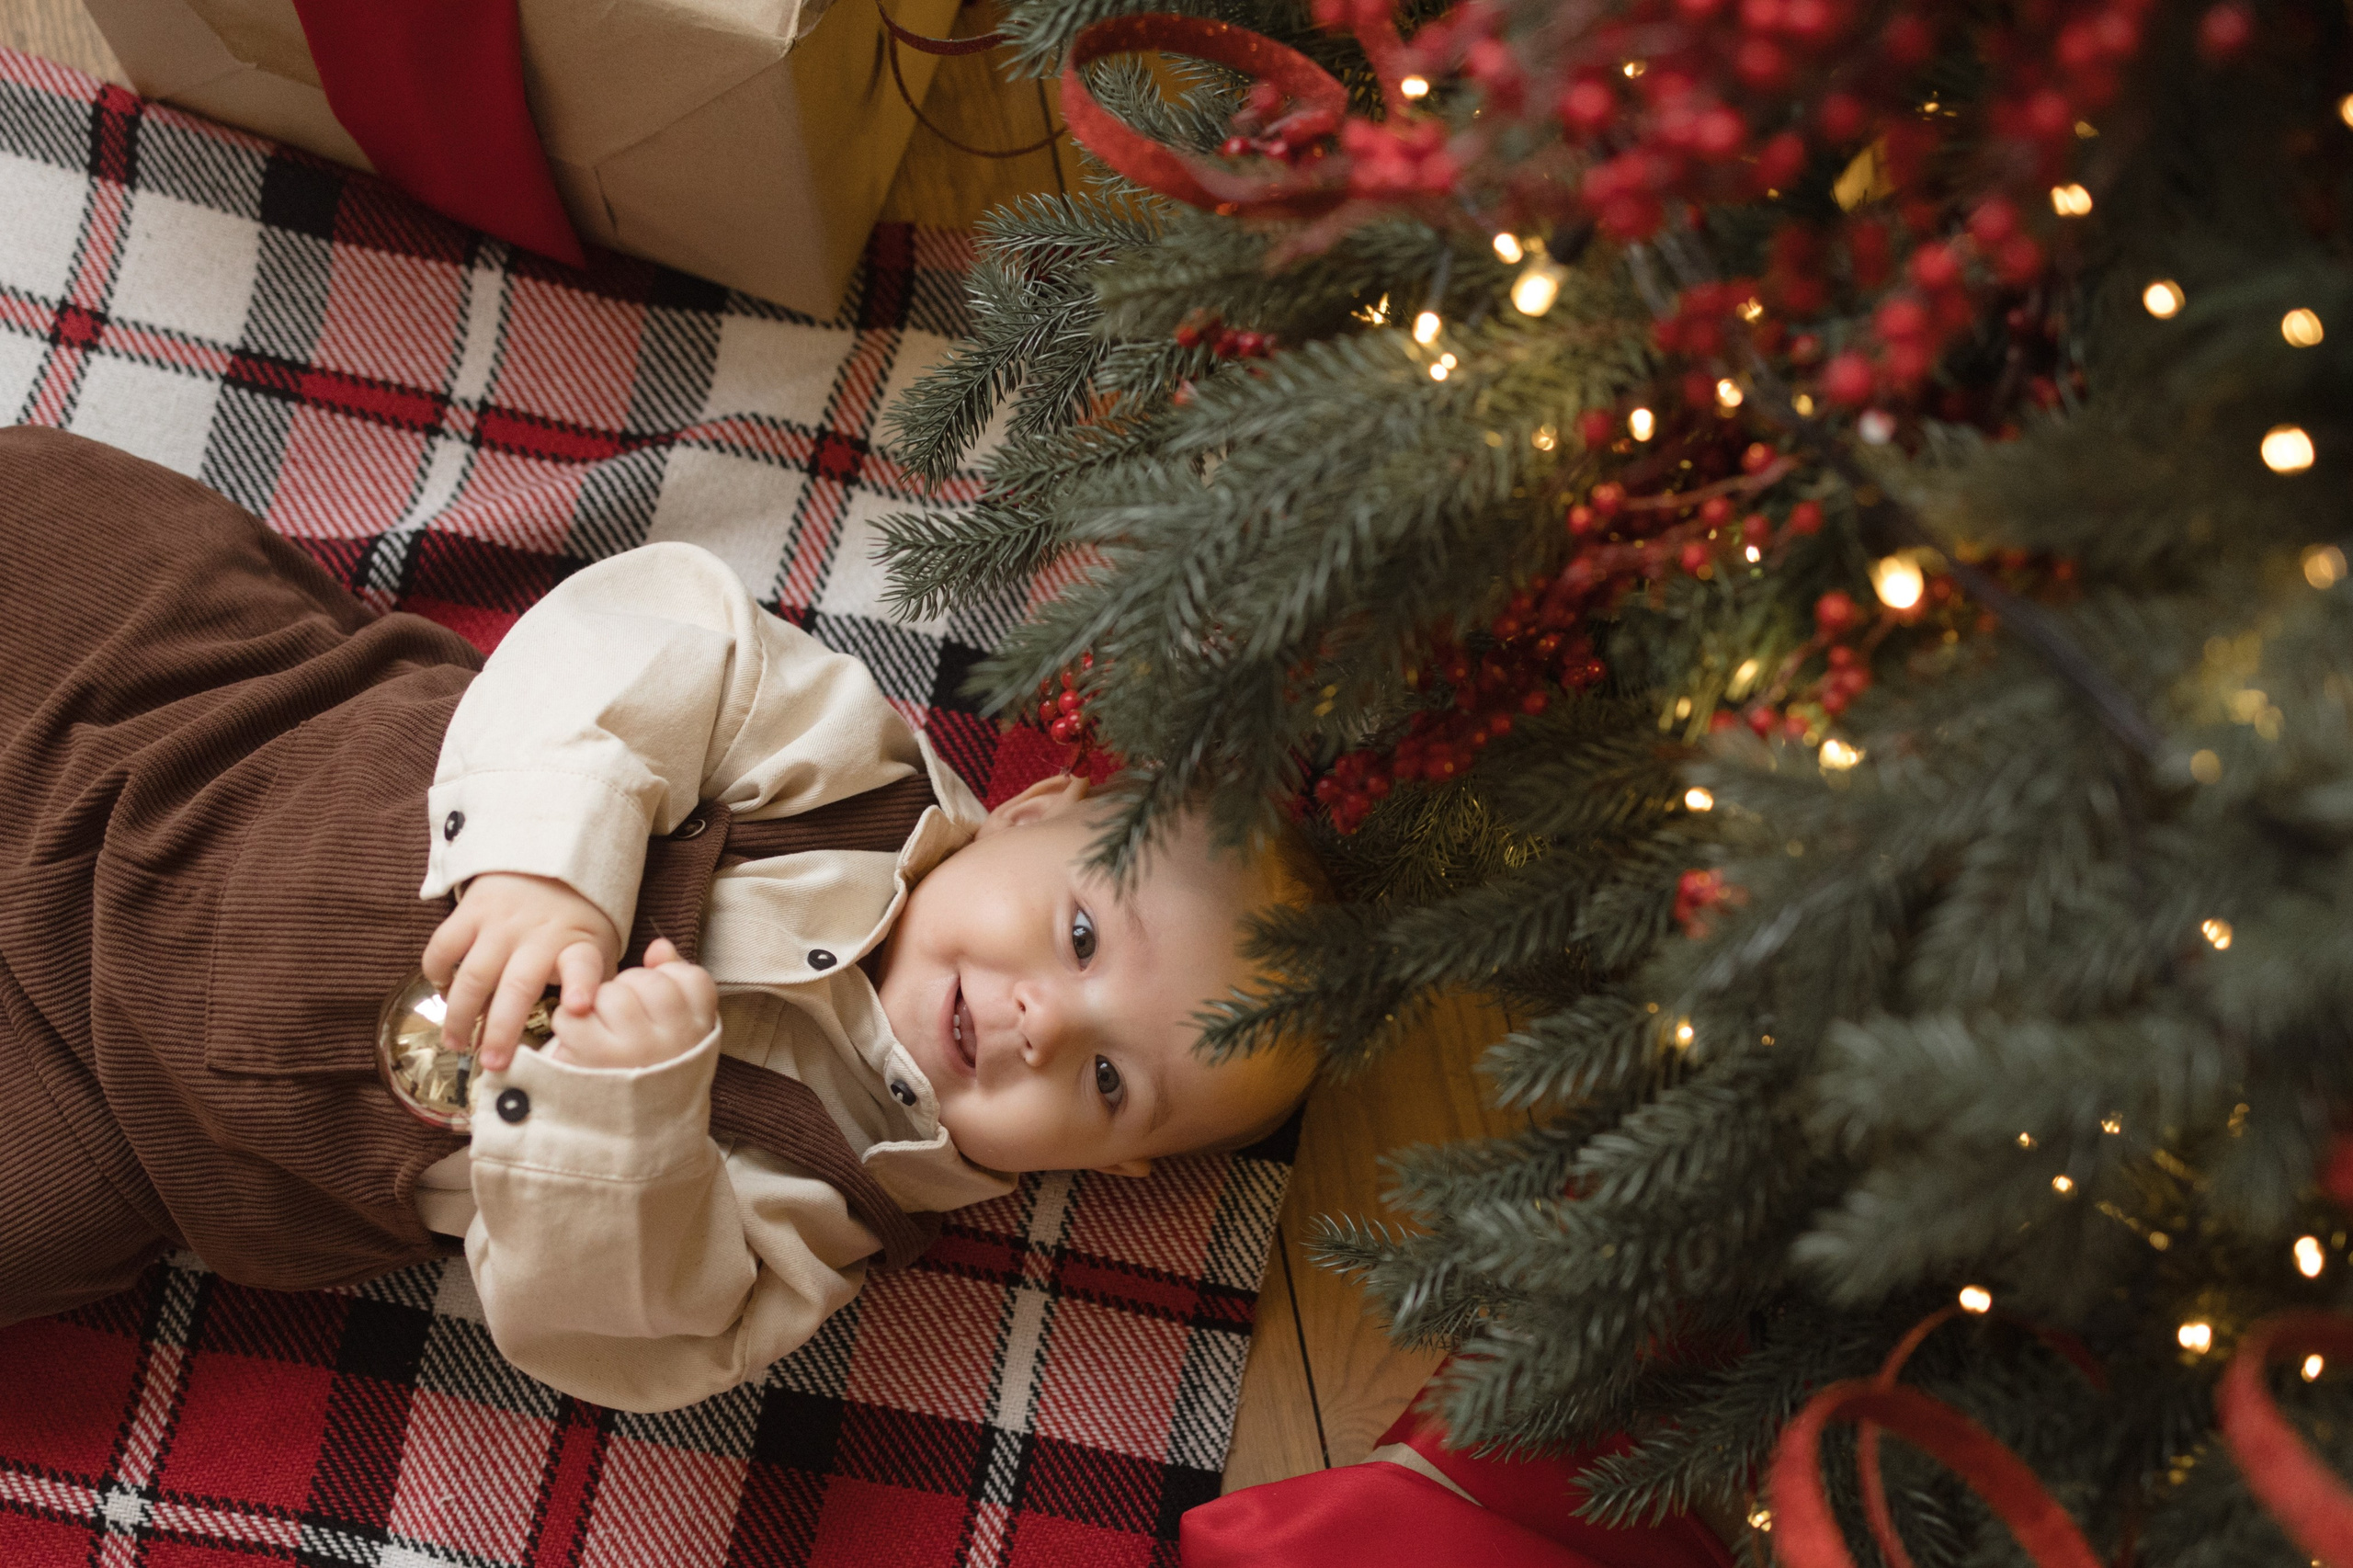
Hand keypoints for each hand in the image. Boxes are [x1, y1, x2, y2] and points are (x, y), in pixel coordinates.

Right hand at [422, 873, 619, 1071]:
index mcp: (577, 945)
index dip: (581, 986)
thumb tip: (589, 1034)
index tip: (577, 1008)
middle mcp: (538, 936)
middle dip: (503, 1029)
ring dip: (460, 1015)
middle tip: (493, 1064)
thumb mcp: (599, 946)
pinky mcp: (471, 910)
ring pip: (474, 975)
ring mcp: (501, 923)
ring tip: (455, 1044)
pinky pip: (444, 946)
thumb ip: (595, 984)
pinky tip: (441, 992)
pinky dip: (436, 971)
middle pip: (518, 987)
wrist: (552, 856)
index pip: (583, 966)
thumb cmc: (576, 919)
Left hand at [545, 939, 718, 1069]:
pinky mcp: (595, 1060)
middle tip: (625, 1015)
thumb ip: (675, 978)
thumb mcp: (680, 1026)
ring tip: (603, 1027)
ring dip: (599, 1004)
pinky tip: (580, 1040)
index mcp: (698, 1030)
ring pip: (611, 995)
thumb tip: (658, 947)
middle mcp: (671, 1041)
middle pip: (647, 982)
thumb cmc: (655, 1067)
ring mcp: (634, 1050)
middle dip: (630, 989)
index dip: (668, 980)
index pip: (690, 979)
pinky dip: (569, 1023)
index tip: (660, 1004)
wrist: (637, 1134)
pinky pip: (575, 1017)